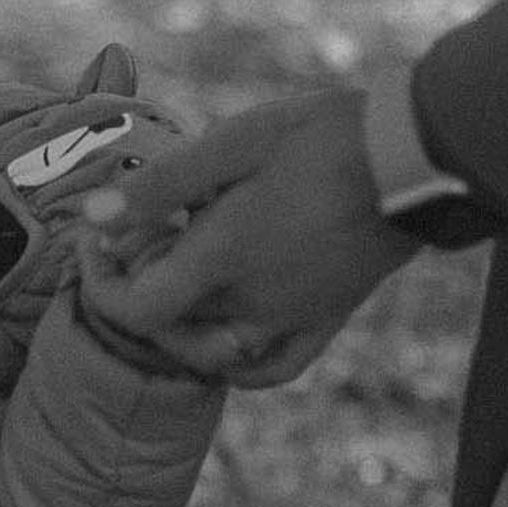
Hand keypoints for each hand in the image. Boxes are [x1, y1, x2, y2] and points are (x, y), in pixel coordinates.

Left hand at [77, 87, 414, 383]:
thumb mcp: (233, 143)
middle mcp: (250, 304)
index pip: (134, 310)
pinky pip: (270, 368)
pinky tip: (223, 334)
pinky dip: (235, 365)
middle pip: (166, 331)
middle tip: (134, 240)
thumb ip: (160, 186)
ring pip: (211, 356)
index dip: (99, 283)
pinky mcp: (326, 320)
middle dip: (134, 290)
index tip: (96, 240)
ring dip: (176, 329)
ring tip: (174, 275)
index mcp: (221, 259)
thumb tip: (93, 216)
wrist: (414, 157)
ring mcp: (291, 318)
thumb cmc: (322, 138)